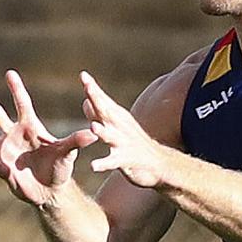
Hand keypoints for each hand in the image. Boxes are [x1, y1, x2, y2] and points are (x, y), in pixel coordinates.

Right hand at [0, 70, 96, 205]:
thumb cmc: (61, 168)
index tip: (9, 73)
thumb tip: (94, 133)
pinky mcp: (0, 168)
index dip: (17, 89)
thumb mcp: (69, 154)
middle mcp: (15, 136)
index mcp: (31, 128)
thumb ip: (77, 142)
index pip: (23, 104)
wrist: (50, 190)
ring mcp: (5, 151)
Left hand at [81, 71, 164, 187]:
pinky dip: (103, 163)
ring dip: (102, 131)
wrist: (158, 163)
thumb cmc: (133, 143)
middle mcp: (120, 126)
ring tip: (93, 126)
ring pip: (111, 136)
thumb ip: (98, 114)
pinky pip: (113, 161)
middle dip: (97, 98)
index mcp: (117, 117)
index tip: (82, 74)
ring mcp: (124, 143)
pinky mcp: (126, 160)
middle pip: (106, 111)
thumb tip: (85, 101)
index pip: (103, 100)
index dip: (93, 88)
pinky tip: (93, 166)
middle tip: (87, 86)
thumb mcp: (116, 126)